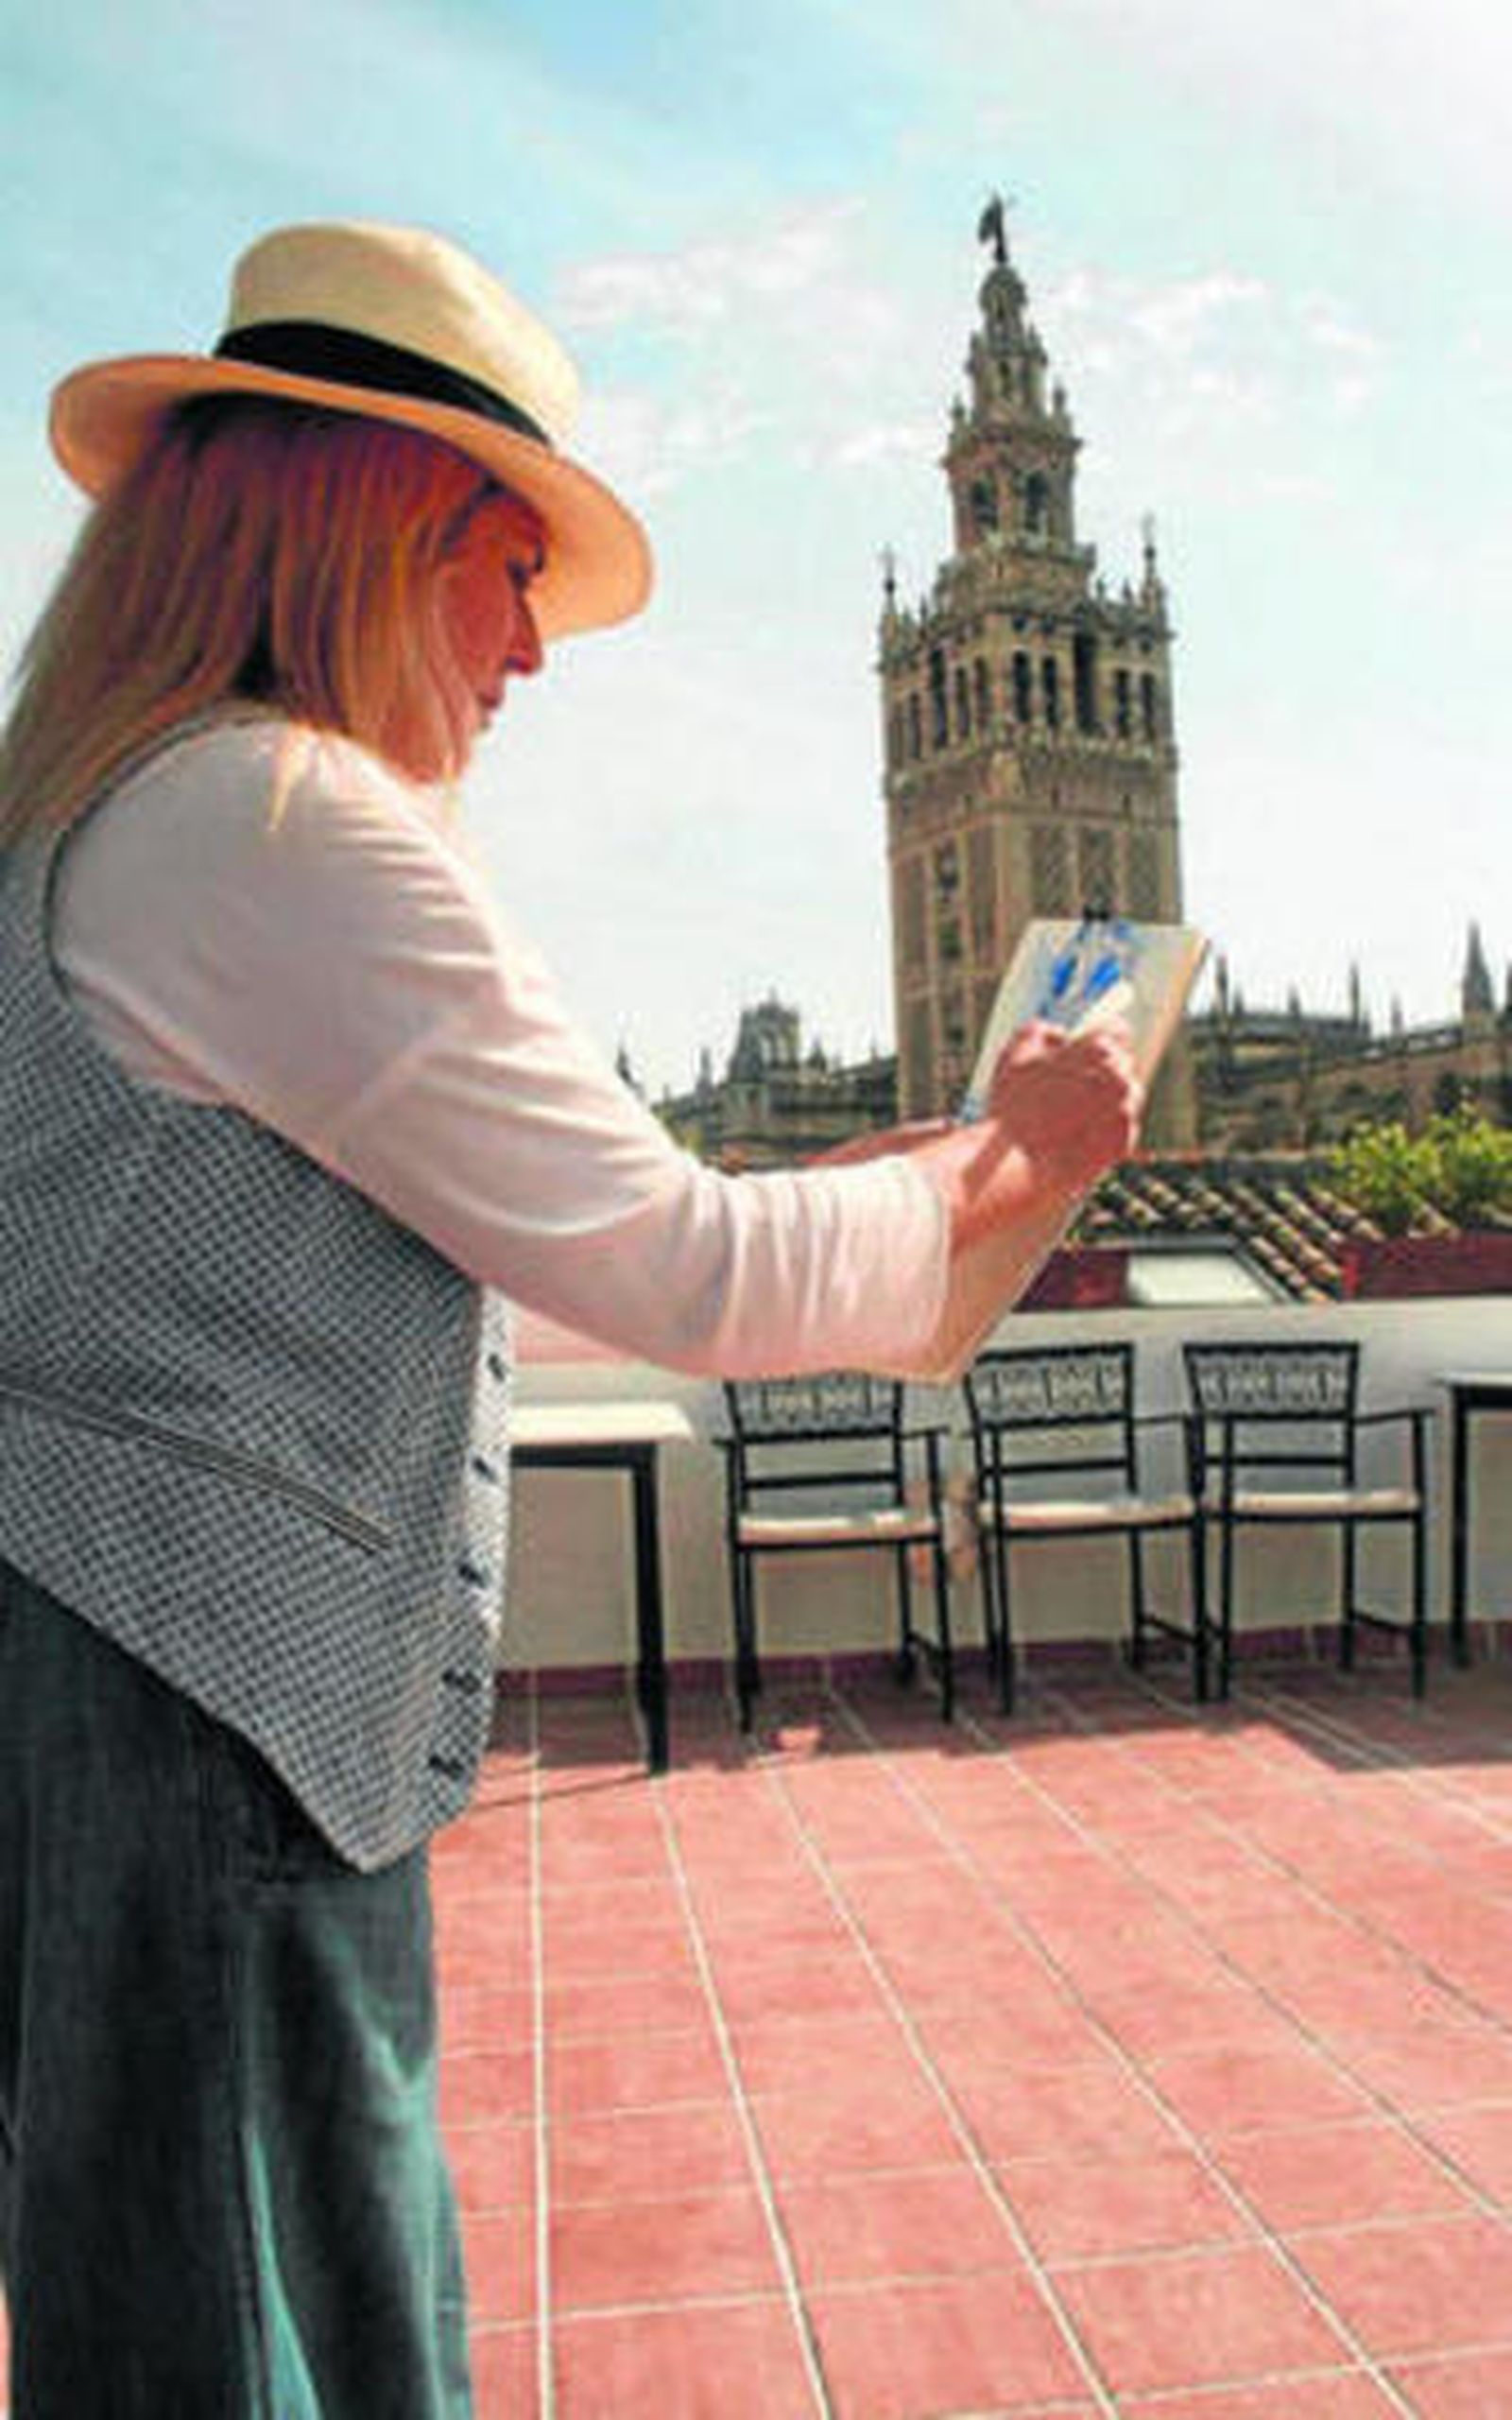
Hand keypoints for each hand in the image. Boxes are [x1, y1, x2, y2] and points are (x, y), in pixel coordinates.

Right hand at [983, 1018, 1142, 1193]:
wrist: (1018, 1164)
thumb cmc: (1012, 1107)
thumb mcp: (1015, 1052)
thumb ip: (1042, 1031)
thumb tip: (1060, 1036)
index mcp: (1098, 1050)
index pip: (1117, 1030)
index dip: (1102, 1037)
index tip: (1091, 1049)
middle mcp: (1119, 1078)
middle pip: (1122, 1065)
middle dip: (1102, 1072)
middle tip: (1075, 1087)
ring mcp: (1125, 1112)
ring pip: (1125, 1098)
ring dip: (1108, 1101)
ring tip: (1074, 1115)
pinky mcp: (1123, 1143)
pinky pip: (1121, 1130)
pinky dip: (1105, 1132)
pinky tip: (1077, 1137)